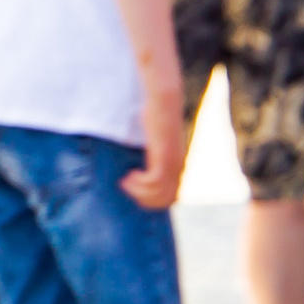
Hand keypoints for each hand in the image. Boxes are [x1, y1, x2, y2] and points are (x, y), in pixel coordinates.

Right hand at [119, 89, 186, 209]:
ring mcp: (172, 164)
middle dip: (144, 199)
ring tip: (125, 180)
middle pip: (165, 200)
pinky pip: (153, 180)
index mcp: (177, 167)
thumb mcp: (156, 142)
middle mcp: (178, 169)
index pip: (170, 199)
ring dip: (138, 191)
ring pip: (158, 193)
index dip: (152, 201)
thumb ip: (153, 155)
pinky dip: (139, 182)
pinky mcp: (164, 157)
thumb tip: (139, 166)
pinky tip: (129, 174)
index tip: (136, 191)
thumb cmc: (157, 119)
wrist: (164, 102)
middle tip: (128, 187)